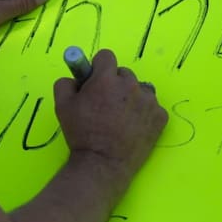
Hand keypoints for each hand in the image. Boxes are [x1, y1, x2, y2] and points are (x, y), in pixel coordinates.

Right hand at [53, 48, 166, 182]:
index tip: (95, 80)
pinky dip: (144, 113)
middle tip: (106, 105)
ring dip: (132, 97)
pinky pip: (152, 106)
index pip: (106, 56)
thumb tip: (76, 77)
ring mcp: (148, 101)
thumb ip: (66, 83)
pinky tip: (133, 127)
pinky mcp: (160, 117)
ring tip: (121, 117)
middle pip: (124, 73)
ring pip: (140, 89)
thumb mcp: (62, 106)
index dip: (99, 68)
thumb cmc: (81, 134)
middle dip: (115, 84)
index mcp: (106, 79)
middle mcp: (131, 85)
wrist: (102, 164)